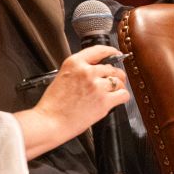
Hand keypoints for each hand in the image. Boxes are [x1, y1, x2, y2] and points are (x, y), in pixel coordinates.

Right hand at [14, 45, 128, 158]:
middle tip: (113, 82)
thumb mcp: (62, 77)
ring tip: (112, 93)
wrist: (49, 122)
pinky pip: (123, 94)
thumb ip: (79, 71)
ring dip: (118, 87)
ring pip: (118, 81)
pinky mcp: (104, 100)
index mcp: (74, 63)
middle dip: (115, 75)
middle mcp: (87, 72)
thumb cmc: (53, 105)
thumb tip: (97, 70)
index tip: (116, 54)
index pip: (99, 51)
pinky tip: (116, 100)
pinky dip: (122, 97)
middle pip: (111, 68)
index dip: (111, 52)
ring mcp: (96, 86)